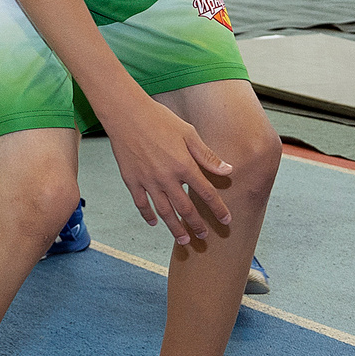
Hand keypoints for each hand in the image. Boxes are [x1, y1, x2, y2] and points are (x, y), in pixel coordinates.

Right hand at [104, 95, 233, 245]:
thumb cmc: (160, 119)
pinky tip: (155, 223)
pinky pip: (141, 204)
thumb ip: (207, 155)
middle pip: (186, 209)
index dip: (218, 209)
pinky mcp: (131, 181)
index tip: (226, 220)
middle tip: (204, 237)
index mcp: (184, 165)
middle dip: (197, 225)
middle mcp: (167, 178)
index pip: (206, 193)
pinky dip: (148, 216)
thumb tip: (228, 170)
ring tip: (183, 240)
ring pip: (164, 212)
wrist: (126, 114)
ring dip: (175, 228)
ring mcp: (148, 181)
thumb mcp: (189, 133)